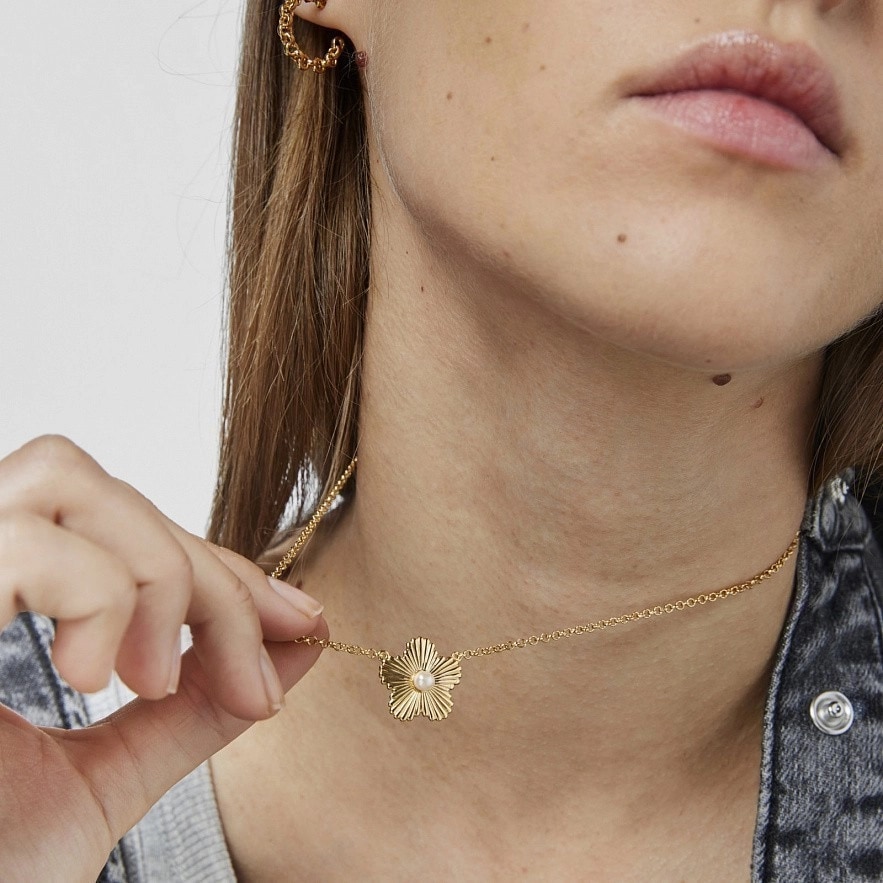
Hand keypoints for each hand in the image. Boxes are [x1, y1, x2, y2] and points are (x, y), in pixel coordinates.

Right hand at [0, 435, 326, 879]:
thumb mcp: (102, 779)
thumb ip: (197, 705)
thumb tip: (302, 637)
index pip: (113, 519)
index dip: (215, 562)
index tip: (297, 620)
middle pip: (98, 487)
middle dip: (206, 576)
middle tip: (251, 677)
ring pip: (64, 477)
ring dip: (151, 575)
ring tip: (148, 681)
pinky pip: (31, 542)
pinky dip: (100, 598)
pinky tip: (94, 677)